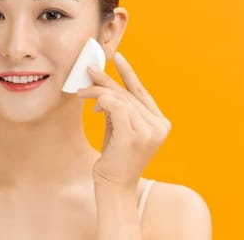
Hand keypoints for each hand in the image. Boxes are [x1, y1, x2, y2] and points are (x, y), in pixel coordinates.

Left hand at [77, 52, 170, 186]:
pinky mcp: (133, 136)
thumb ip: (119, 109)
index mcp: (160, 123)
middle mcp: (159, 126)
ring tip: (82, 92)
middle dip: (106, 81)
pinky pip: (116, 108)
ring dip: (98, 92)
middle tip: (89, 70)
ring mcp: (149, 132)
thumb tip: (104, 88)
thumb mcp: (120, 128)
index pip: (142, 92)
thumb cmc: (115, 157)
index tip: (117, 57)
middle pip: (128, 94)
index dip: (129, 74)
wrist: (114, 186)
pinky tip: (92, 104)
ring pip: (120, 99)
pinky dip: (103, 100)